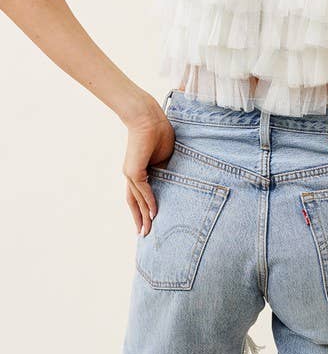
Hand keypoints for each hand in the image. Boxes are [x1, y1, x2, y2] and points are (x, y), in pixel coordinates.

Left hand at [122, 100, 175, 236]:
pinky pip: (143, 190)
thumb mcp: (165, 156)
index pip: (140, 194)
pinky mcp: (134, 169)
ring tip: (147, 230)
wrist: (148, 118)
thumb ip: (165, 171)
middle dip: (139, 218)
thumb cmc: (158, 132)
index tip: (151, 221)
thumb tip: (171, 183)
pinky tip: (154, 214)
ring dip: (143, 216)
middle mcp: (132, 174)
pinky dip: (149, 202)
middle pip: (134, 202)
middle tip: (143, 235)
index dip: (144, 208)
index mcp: (139, 171)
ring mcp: (131, 172)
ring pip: (137, 199)